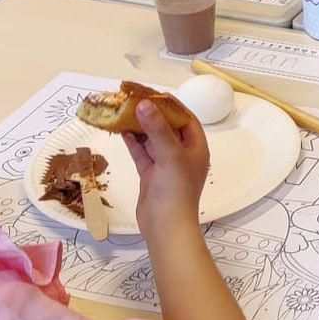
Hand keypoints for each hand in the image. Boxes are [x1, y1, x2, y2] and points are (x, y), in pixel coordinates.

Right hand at [125, 100, 210, 232]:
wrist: (166, 226)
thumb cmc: (175, 189)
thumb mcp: (170, 154)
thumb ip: (157, 129)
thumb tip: (144, 104)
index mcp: (196, 148)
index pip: (186, 119)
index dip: (171, 105)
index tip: (153, 93)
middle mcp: (183, 154)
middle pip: (167, 127)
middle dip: (152, 114)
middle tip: (134, 100)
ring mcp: (166, 165)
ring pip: (152, 140)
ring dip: (140, 127)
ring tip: (124, 111)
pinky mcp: (151, 174)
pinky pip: (142, 153)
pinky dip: (133, 142)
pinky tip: (122, 131)